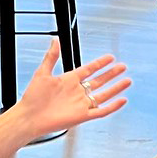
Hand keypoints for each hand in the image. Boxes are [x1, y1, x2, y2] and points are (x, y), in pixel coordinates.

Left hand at [9, 41, 129, 136]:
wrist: (29, 117)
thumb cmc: (33, 97)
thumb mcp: (42, 72)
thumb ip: (51, 56)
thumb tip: (55, 40)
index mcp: (69, 80)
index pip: (89, 70)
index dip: (100, 63)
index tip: (110, 57)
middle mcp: (77, 92)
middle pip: (99, 81)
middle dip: (111, 74)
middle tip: (122, 67)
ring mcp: (81, 104)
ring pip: (103, 95)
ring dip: (116, 88)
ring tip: (127, 81)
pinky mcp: (83, 116)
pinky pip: (101, 111)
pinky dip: (112, 106)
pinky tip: (121, 100)